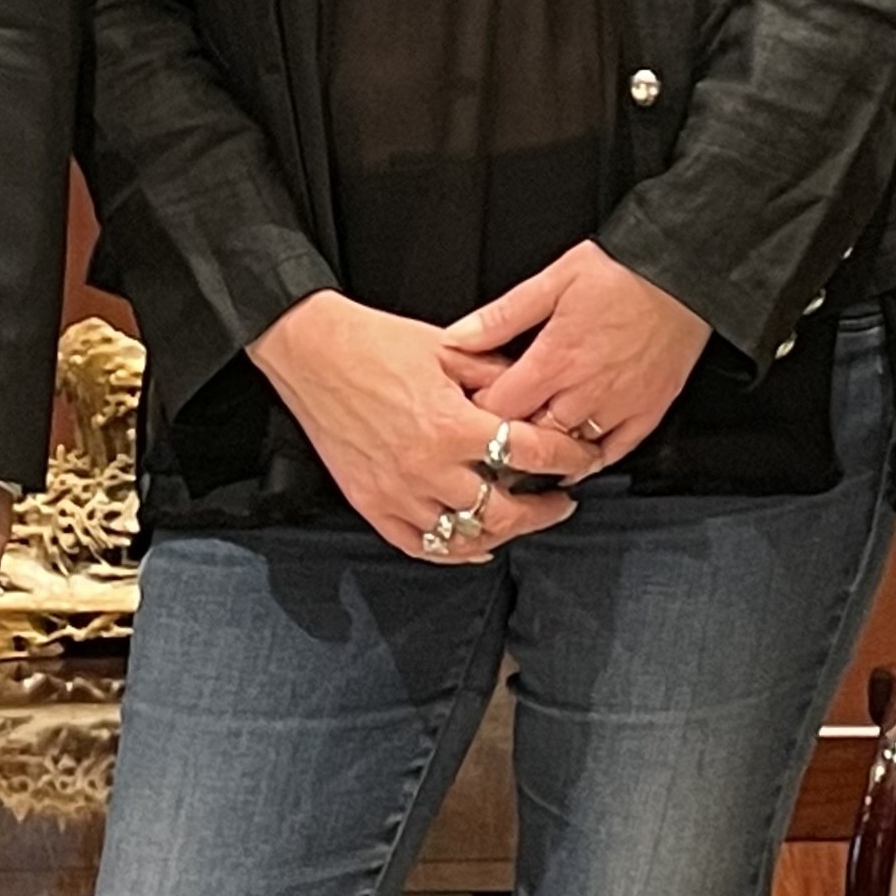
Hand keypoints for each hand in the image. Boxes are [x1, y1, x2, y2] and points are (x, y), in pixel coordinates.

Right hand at [251, 291, 598, 561]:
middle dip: (544, 511)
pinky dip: (454, 552)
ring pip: (466, 538)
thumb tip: (536, 393)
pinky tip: (474, 544)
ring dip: (503, 533)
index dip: (568, 457)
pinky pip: (421, 547)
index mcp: (451, 424)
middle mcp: (427, 467)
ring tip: (522, 520)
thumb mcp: (447, 348)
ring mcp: (397, 493)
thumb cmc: (375, 343)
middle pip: (504, 512)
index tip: (583, 459)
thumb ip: (496, 375)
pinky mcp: (371, 505)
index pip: (530, 453)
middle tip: (562, 501)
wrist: (312, 353)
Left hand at [436, 241, 711, 463]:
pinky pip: (614, 452)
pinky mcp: (648, 412)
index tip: (467, 410)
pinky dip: (590, 459)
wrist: (683, 271)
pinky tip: (575, 455)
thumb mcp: (553, 280)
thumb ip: (502, 316)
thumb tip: (457, 338)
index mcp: (556, 358)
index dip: (478, 413)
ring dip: (548, 451)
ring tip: (531, 446)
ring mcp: (619, 406)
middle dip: (509, 438)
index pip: (501, 409)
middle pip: (532, 437)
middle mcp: (586, 390)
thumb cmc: (621, 271)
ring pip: (570, 451)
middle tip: (494, 435)